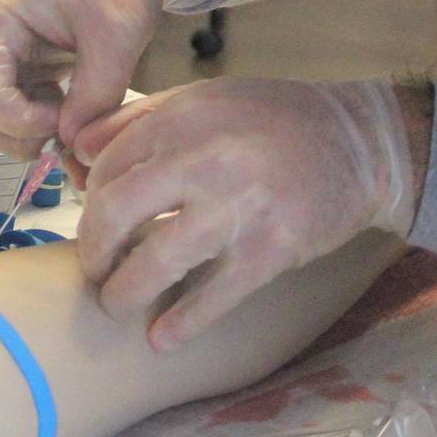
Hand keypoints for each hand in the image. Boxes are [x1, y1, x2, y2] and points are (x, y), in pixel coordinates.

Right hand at [0, 0, 191, 161]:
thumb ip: (94, 94)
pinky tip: (74, 117)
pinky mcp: (22, 61)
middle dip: (13, 134)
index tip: (63, 123)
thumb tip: (73, 143)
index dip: (17, 120)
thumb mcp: (116, 34)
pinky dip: (37, 121)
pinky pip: (14, 104)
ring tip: (72, 127)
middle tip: (63, 138)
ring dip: (24, 132)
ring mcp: (1, 49)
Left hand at [73, 77, 422, 349]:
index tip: (97, 223)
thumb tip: (76, 152)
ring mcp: (240, 207)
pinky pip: (211, 298)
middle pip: (116, 213)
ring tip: (117, 305)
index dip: (91, 200)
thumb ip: (138, 119)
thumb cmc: (275, 119)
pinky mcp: (271, 251)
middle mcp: (207, 158)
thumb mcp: (205, 98)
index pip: (109, 166)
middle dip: (94, 251)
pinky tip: (162, 337)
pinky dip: (180, 324)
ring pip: (155, 262)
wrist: (360, 143)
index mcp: (185, 115)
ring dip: (124, 293)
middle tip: (96, 270)